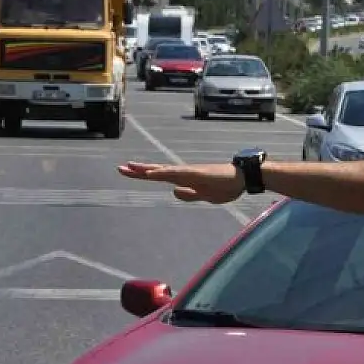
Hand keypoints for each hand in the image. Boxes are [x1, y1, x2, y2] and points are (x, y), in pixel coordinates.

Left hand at [118, 161, 244, 203]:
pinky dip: (162, 173)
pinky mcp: (196, 173)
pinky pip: (175, 173)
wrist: (243, 178)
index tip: (128, 171)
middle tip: (120, 168)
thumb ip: (190, 194)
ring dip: (147, 170)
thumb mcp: (205, 196)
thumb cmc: (226, 185)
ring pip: (163, 170)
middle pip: (157, 170)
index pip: (160, 175)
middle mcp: (185, 173)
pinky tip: (151, 173)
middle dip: (139, 170)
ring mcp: (190, 172)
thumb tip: (174, 191)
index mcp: (186, 179)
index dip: (144, 174)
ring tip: (130, 168)